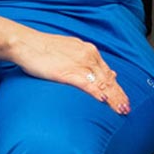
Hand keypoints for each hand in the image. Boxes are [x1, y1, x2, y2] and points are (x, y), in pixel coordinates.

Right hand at [9, 31, 130, 113]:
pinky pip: (87, 84)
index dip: (117, 88)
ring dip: (113, 98)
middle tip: (126, 109)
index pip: (107, 73)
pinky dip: (97, 93)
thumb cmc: (43, 49)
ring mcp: (80, 63)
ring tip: (120, 110)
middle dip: (119, 95)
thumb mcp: (70, 50)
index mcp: (89, 51)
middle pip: (108, 79)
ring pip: (102, 83)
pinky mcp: (68, 72)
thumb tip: (102, 72)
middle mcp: (88, 56)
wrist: (26, 43)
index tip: (124, 99)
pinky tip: (104, 100)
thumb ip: (86, 61)